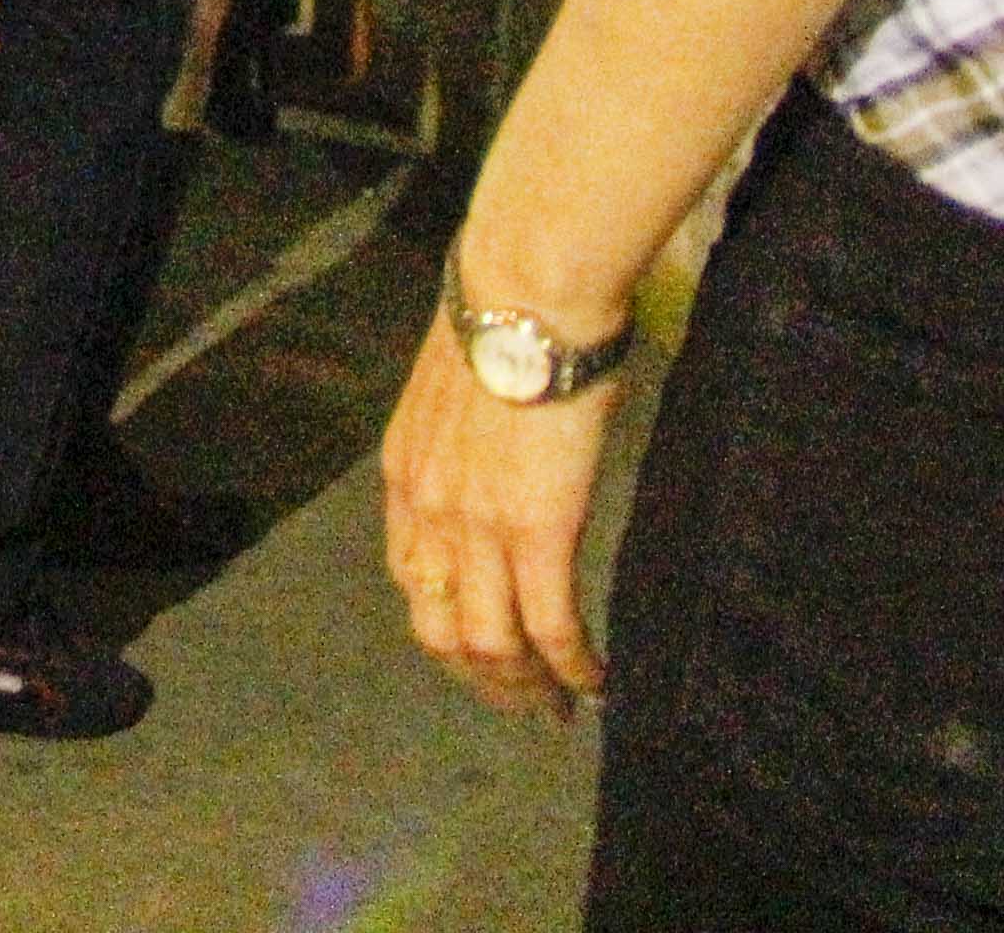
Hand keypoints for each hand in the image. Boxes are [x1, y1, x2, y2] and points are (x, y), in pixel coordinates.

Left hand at [380, 314, 624, 719]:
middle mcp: (428, 512)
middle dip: (482, 680)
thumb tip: (495, 457)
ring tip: (562, 707)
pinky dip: (572, 667)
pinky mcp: (537, 529)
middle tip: (528, 702)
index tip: (485, 655)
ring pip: (489, 645)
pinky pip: (550, 625)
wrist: (527, 295)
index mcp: (406, 477)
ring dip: (528, 688)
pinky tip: (597, 683)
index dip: (446, 629)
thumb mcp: (454, 393)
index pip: (411, 580)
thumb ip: (461, 442)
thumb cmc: (505, 324)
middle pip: (438, 630)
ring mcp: (478, 526)